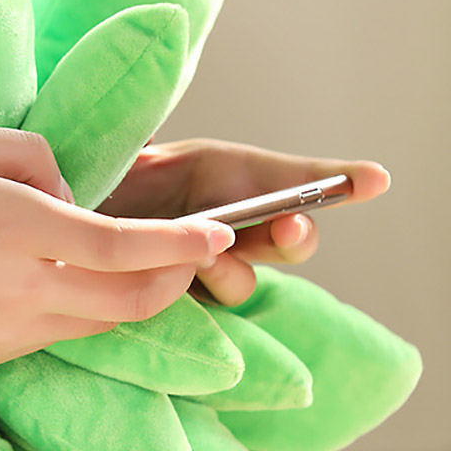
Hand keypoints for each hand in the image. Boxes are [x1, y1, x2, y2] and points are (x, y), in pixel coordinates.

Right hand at [0, 126, 234, 369]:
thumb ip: (30, 154)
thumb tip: (73, 193)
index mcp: (14, 226)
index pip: (123, 245)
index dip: (181, 245)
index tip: (220, 236)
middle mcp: (21, 287)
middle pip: (129, 300)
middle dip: (176, 280)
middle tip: (194, 257)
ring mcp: (6, 331)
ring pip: (100, 324)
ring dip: (134, 299)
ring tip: (142, 269)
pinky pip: (57, 335)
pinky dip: (83, 312)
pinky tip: (68, 285)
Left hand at [97, 138, 390, 306]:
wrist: (76, 216)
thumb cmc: (120, 183)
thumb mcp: (144, 158)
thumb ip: (163, 153)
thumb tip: (170, 144)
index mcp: (236, 183)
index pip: (301, 183)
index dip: (340, 181)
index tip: (374, 179)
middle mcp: (234, 230)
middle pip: (289, 242)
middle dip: (296, 235)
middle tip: (288, 227)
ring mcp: (211, 268)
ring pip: (243, 282)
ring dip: (232, 270)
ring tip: (202, 256)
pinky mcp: (181, 299)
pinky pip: (202, 306)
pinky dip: (196, 292)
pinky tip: (176, 277)